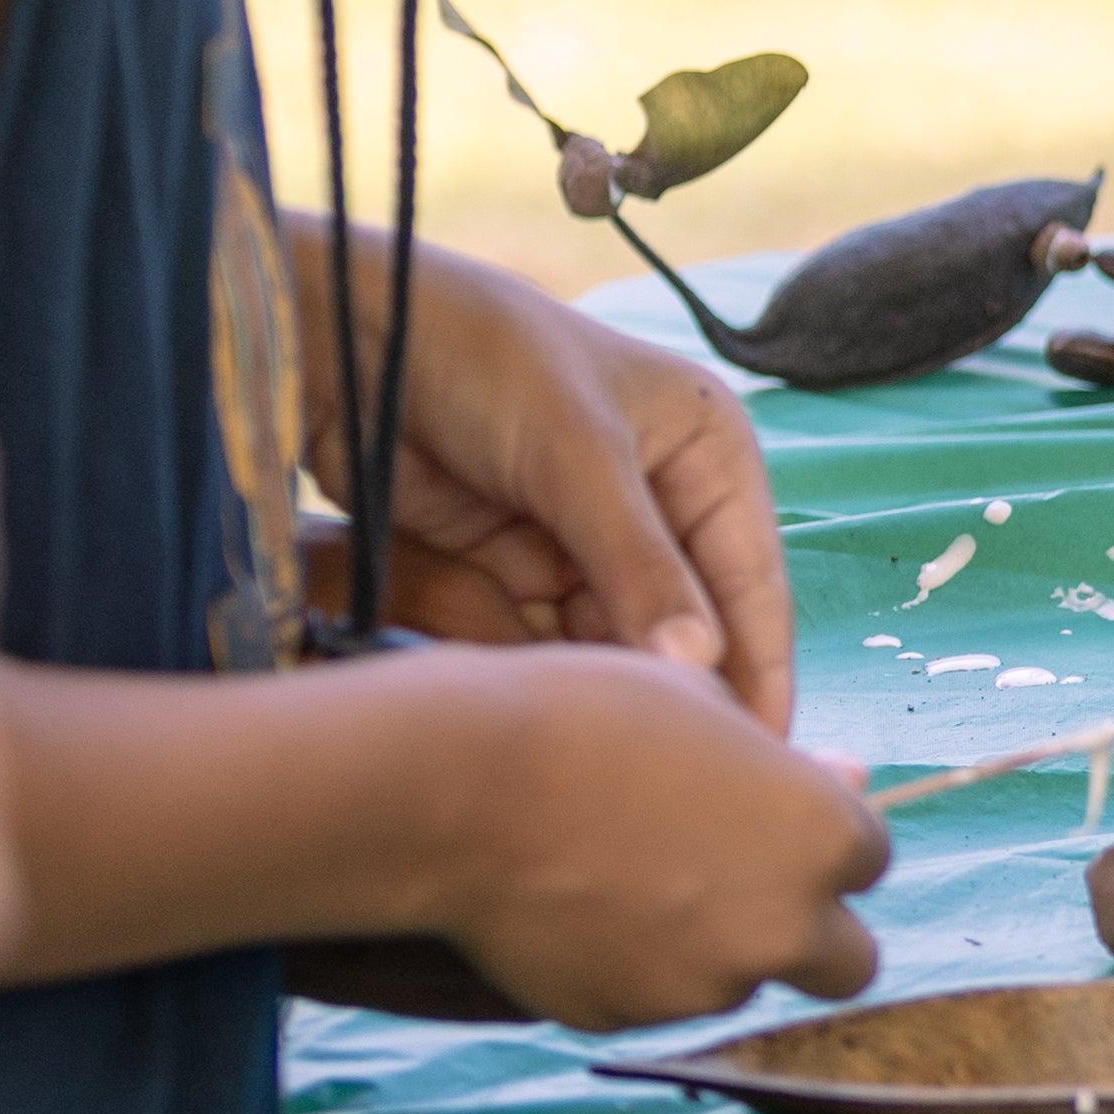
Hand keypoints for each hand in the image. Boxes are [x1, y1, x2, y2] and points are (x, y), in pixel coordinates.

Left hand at [327, 240, 797, 728]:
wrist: (350, 336)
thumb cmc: (488, 360)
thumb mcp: (577, 456)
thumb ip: (639, 566)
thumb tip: (700, 669)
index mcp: (707, 452)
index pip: (749, 579)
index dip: (757, 666)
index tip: (763, 755)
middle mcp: (658, 498)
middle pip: (685, 621)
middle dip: (680, 689)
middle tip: (680, 778)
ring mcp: (583, 537)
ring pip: (613, 641)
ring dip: (607, 692)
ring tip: (613, 764)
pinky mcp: (514, 564)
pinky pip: (546, 640)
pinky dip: (546, 678)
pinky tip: (552, 726)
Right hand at [406, 644, 883, 1029]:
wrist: (463, 787)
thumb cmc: (593, 717)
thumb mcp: (709, 706)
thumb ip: (788, 765)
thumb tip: (849, 777)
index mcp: (826, 838)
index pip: (870, 860)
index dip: (823, 840)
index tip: (777, 821)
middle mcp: (783, 927)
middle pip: (848, 963)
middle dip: (812, 932)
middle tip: (749, 889)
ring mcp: (702, 984)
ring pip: (739, 981)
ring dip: (713, 948)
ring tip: (629, 877)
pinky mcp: (621, 1018)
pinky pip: (650, 997)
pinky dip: (633, 967)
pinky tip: (579, 909)